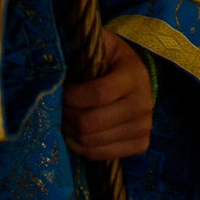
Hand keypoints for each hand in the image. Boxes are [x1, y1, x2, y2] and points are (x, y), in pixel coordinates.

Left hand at [63, 29, 153, 160]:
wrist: (140, 77)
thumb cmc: (114, 59)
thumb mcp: (103, 44)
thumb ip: (85, 45)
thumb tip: (55, 49)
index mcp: (133, 76)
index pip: (98, 94)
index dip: (73, 96)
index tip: (62, 91)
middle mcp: (142, 104)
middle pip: (91, 122)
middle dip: (67, 116)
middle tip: (60, 107)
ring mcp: (143, 128)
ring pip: (92, 142)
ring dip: (71, 133)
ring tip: (67, 119)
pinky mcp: (141, 145)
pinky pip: (100, 155)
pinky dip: (81, 147)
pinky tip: (77, 134)